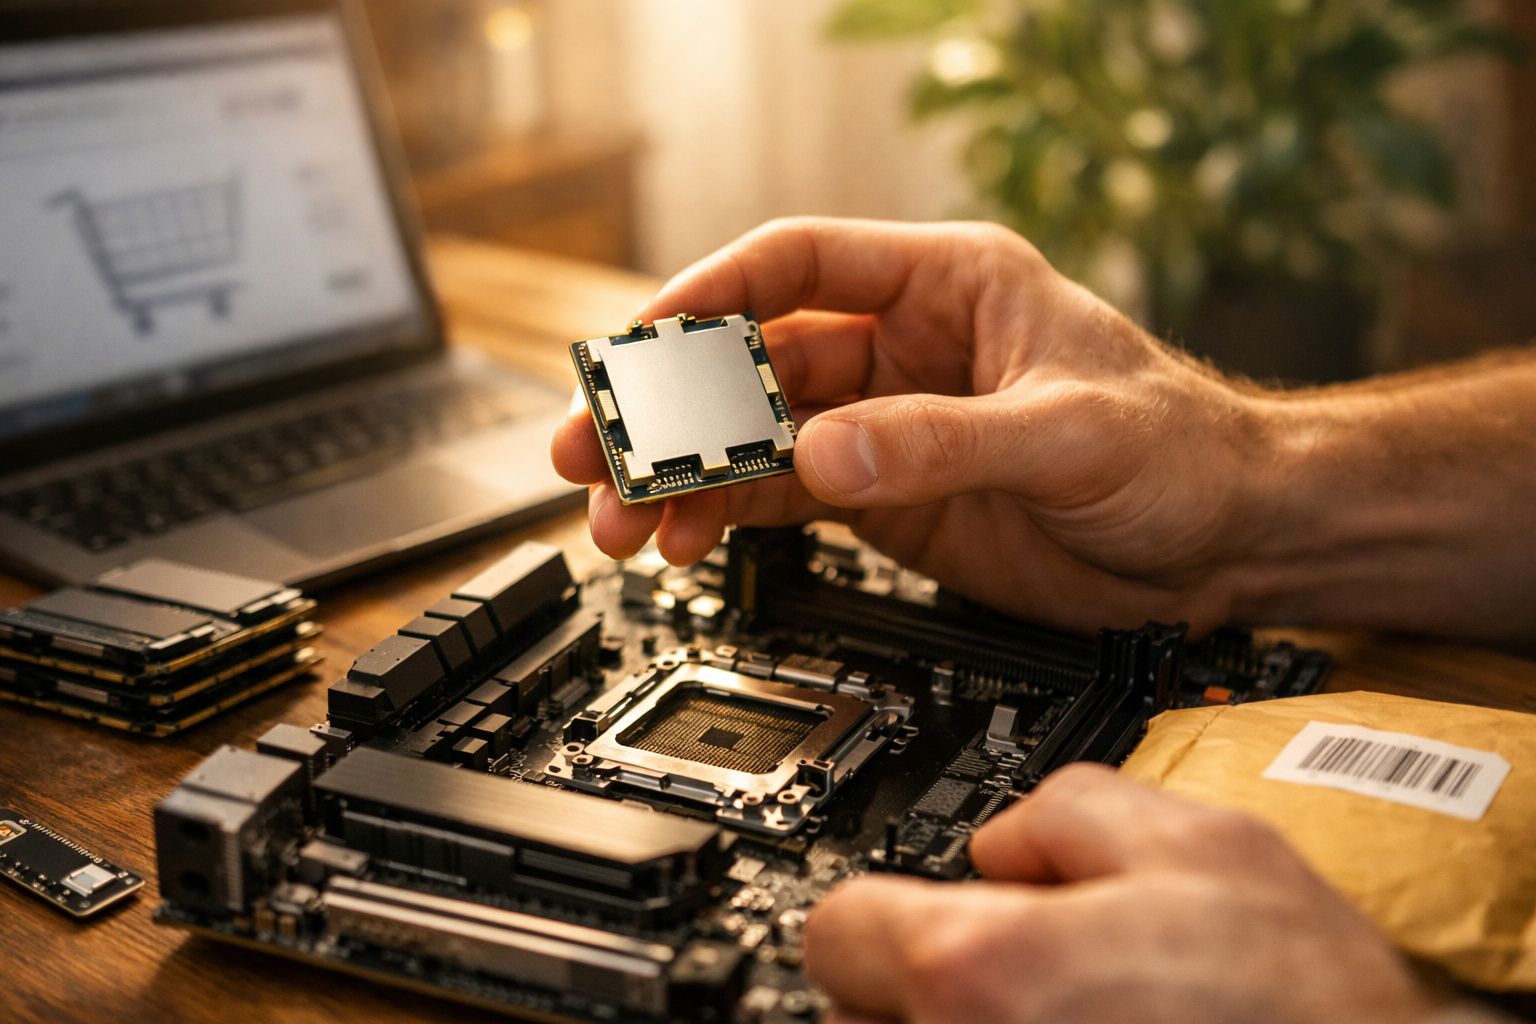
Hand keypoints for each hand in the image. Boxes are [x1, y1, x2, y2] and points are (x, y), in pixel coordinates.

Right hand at [551, 217, 1274, 633]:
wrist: (1225, 539)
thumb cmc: (1180, 449)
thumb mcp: (1067, 434)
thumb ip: (943, 443)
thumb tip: (826, 457)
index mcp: (947, 286)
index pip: (799, 263)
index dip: (709, 296)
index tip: (641, 341)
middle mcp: (901, 348)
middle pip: (752, 362)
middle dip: (668, 407)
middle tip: (594, 451)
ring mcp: (884, 427)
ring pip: (753, 439)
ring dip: (681, 477)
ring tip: (620, 521)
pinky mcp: (885, 497)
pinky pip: (782, 499)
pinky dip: (726, 519)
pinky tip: (683, 543)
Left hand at [802, 764, 1437, 1023]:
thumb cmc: (1307, 1021)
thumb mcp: (1209, 848)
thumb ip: (1075, 808)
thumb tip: (1008, 836)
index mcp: (984, 972)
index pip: (838, 928)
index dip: (883, 907)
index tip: (912, 915)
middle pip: (856, 1017)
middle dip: (919, 988)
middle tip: (1011, 980)